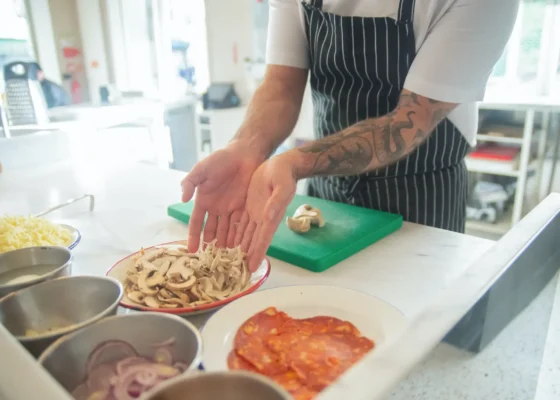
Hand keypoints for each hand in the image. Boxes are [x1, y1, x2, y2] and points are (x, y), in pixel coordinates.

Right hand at [181, 141, 263, 251]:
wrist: (244, 154)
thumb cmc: (220, 160)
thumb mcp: (202, 169)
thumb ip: (190, 182)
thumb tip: (182, 199)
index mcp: (203, 201)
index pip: (196, 223)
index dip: (194, 237)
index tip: (192, 251)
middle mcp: (216, 209)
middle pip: (212, 231)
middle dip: (211, 246)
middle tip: (210, 262)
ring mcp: (230, 209)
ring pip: (226, 231)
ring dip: (225, 244)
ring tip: (226, 259)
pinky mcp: (244, 208)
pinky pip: (241, 225)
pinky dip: (239, 237)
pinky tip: (240, 248)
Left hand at [236, 153, 298, 270]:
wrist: (281, 164)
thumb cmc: (284, 174)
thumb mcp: (282, 186)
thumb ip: (276, 201)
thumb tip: (268, 215)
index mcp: (271, 216)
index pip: (263, 238)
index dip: (257, 253)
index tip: (252, 267)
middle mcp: (263, 218)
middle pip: (253, 241)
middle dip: (247, 256)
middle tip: (238, 271)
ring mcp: (256, 213)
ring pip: (245, 234)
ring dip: (239, 248)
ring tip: (230, 261)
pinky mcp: (249, 206)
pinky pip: (240, 223)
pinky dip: (235, 234)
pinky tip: (228, 243)